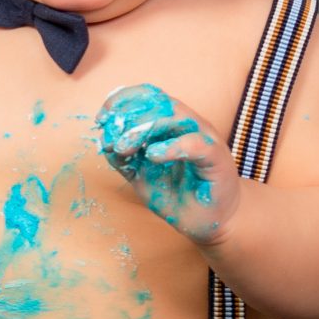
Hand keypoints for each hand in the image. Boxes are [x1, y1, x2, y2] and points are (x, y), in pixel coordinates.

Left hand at [96, 83, 241, 245]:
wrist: (210, 221)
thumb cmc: (178, 195)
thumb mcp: (141, 176)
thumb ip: (124, 159)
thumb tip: (104, 142)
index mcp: (171, 124)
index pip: (148, 96)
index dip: (122, 101)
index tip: (101, 119)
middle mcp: (189, 124)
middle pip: (158, 102)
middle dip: (128, 117)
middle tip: (111, 139)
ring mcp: (204, 138)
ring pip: (174, 116)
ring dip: (143, 129)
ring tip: (124, 148)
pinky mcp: (217, 157)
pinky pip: (195, 144)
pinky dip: (170, 147)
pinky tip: (152, 156)